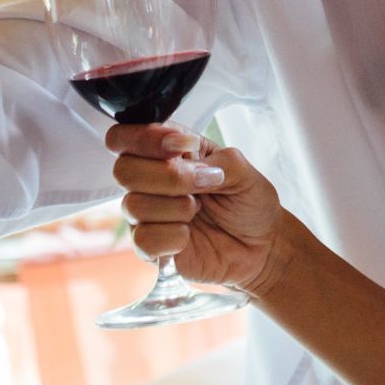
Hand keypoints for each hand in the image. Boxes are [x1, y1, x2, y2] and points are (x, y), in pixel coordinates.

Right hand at [108, 123, 285, 294]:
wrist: (261, 245)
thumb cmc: (248, 202)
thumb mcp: (241, 169)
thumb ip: (213, 160)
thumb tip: (184, 164)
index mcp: (165, 152)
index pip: (124, 136)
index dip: (144, 139)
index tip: (180, 147)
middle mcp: (149, 181)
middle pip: (123, 170)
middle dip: (168, 176)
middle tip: (202, 184)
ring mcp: (146, 216)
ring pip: (133, 205)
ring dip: (175, 208)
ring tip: (198, 210)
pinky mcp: (150, 248)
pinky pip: (143, 240)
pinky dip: (172, 237)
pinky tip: (188, 235)